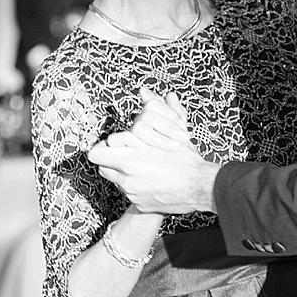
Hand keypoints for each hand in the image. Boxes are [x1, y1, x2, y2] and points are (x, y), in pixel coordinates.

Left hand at [90, 89, 216, 214]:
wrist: (201, 187)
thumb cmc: (186, 159)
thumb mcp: (172, 129)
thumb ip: (156, 108)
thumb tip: (145, 91)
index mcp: (129, 159)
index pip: (95, 153)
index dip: (103, 147)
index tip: (113, 145)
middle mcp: (126, 178)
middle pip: (102, 168)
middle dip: (111, 161)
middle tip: (125, 155)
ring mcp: (132, 193)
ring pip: (117, 181)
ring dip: (124, 174)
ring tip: (141, 167)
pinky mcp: (140, 205)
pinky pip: (130, 194)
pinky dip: (137, 187)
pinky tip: (151, 180)